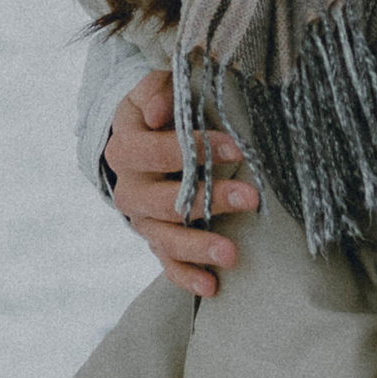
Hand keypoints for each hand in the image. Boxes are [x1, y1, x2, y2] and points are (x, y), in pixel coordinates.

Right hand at [102, 65, 258, 298]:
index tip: (237, 149)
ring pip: (165, 239)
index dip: (196, 150)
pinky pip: (166, 264)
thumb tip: (160, 109)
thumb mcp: (152, 91)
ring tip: (232, 254)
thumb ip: (157, 91)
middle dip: (208, 200)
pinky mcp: (156, 241)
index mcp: (125, 150)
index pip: (158, 152)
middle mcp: (129, 191)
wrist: (138, 144)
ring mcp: (142, 221)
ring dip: (199, 247)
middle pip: (165, 201)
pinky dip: (186, 276)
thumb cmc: (157, 112)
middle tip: (251, 199)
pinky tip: (211, 286)